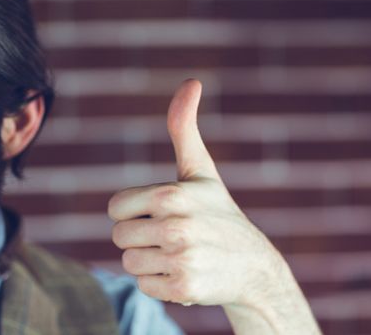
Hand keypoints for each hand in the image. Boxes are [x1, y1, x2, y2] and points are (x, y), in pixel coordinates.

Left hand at [108, 80, 319, 333]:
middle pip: (119, 237)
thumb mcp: (201, 171)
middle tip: (171, 237)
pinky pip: (145, 287)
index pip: (115, 209)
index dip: (133, 213)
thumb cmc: (218, 214)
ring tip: (180, 255)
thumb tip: (191, 82)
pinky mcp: (185, 288)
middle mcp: (176, 226)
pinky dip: (161, 285)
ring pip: (129, 264)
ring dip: (150, 263)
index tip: (159, 213)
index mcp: (171, 195)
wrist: (254, 266)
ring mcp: (181, 259)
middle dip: (140, 239)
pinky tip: (186, 274)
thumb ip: (184, 129)